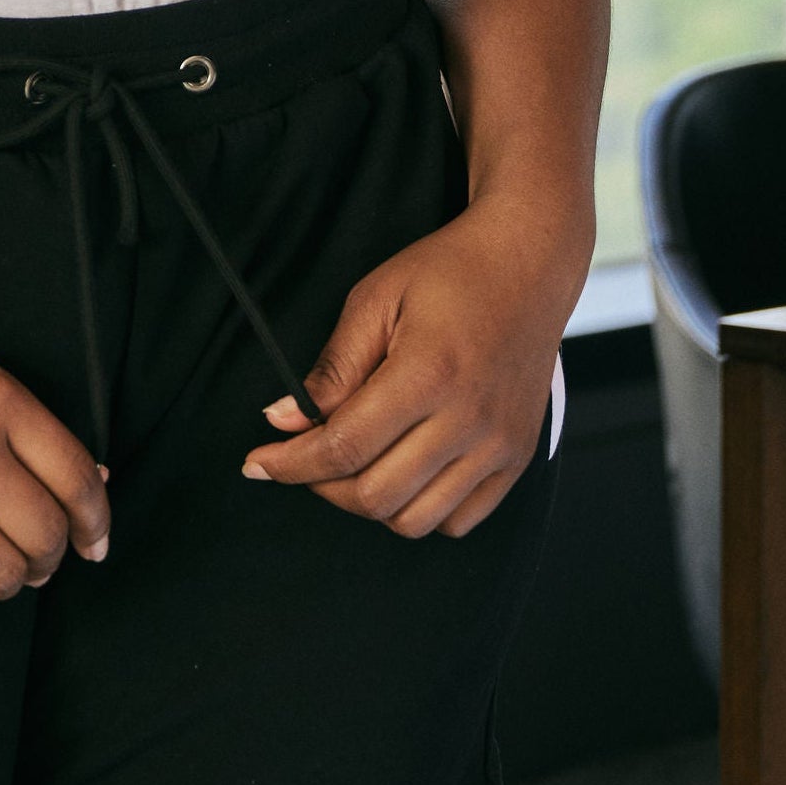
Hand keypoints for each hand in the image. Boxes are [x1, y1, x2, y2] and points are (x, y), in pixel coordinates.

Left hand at [242, 199, 580, 537]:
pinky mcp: (518, 457)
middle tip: (303, 458)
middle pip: (376, 496)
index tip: (258, 463)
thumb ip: (332, 368)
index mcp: (429, 374)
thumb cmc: (448, 273)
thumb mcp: (375, 299)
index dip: (291, 463)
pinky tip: (401, 472)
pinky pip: (459, 519)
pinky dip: (420, 510)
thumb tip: (283, 421)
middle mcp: (469, 420)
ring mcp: (500, 444)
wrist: (527, 264)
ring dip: (369, 503)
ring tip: (352, 465)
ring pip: (416, 520)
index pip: (344, 447)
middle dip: (322, 486)